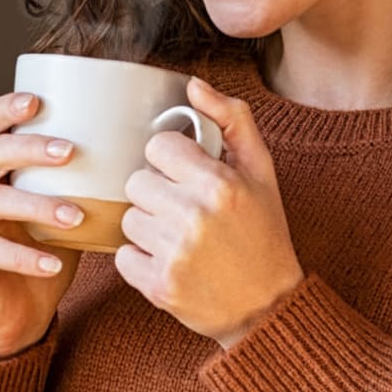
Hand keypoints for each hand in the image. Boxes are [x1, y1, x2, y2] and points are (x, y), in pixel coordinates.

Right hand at [0, 90, 82, 358]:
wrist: (12, 318)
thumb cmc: (43, 257)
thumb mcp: (67, 214)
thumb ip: (86, 186)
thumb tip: (143, 157)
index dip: (6, 108)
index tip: (38, 101)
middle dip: (31, 147)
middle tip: (71, 152)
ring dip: (37, 204)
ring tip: (76, 216)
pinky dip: (22, 256)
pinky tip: (51, 265)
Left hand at [114, 76, 303, 347]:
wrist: (268, 306)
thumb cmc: (263, 233)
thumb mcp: (261, 171)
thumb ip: (232, 120)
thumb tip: (193, 85)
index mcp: (219, 183)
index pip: (158, 147)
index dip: (172, 161)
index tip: (189, 177)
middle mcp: (194, 216)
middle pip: (136, 182)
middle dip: (157, 194)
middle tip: (185, 212)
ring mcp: (174, 253)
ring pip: (127, 219)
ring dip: (148, 228)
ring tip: (181, 239)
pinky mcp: (159, 285)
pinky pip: (122, 257)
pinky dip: (141, 261)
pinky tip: (171, 262)